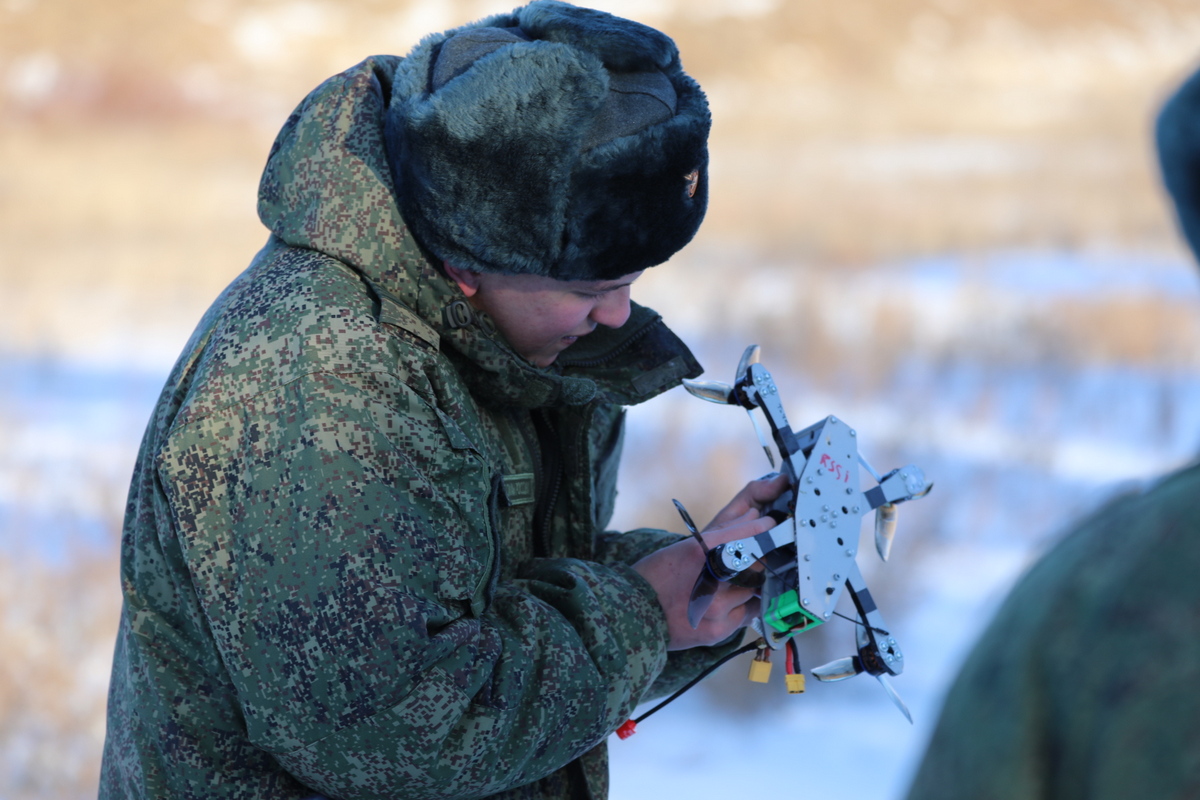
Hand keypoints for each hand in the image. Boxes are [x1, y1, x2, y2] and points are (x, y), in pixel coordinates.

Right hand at [632, 474, 788, 650]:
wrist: (634, 616)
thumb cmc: (657, 577)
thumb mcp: (685, 548)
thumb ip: (722, 534)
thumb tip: (752, 515)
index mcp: (699, 552)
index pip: (745, 536)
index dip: (761, 529)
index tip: (770, 525)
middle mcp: (710, 579)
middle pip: (755, 565)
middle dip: (758, 561)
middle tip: (756, 559)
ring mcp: (716, 607)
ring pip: (753, 590)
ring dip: (751, 585)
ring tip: (734, 584)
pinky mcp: (719, 629)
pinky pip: (746, 615)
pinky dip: (743, 607)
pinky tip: (729, 604)